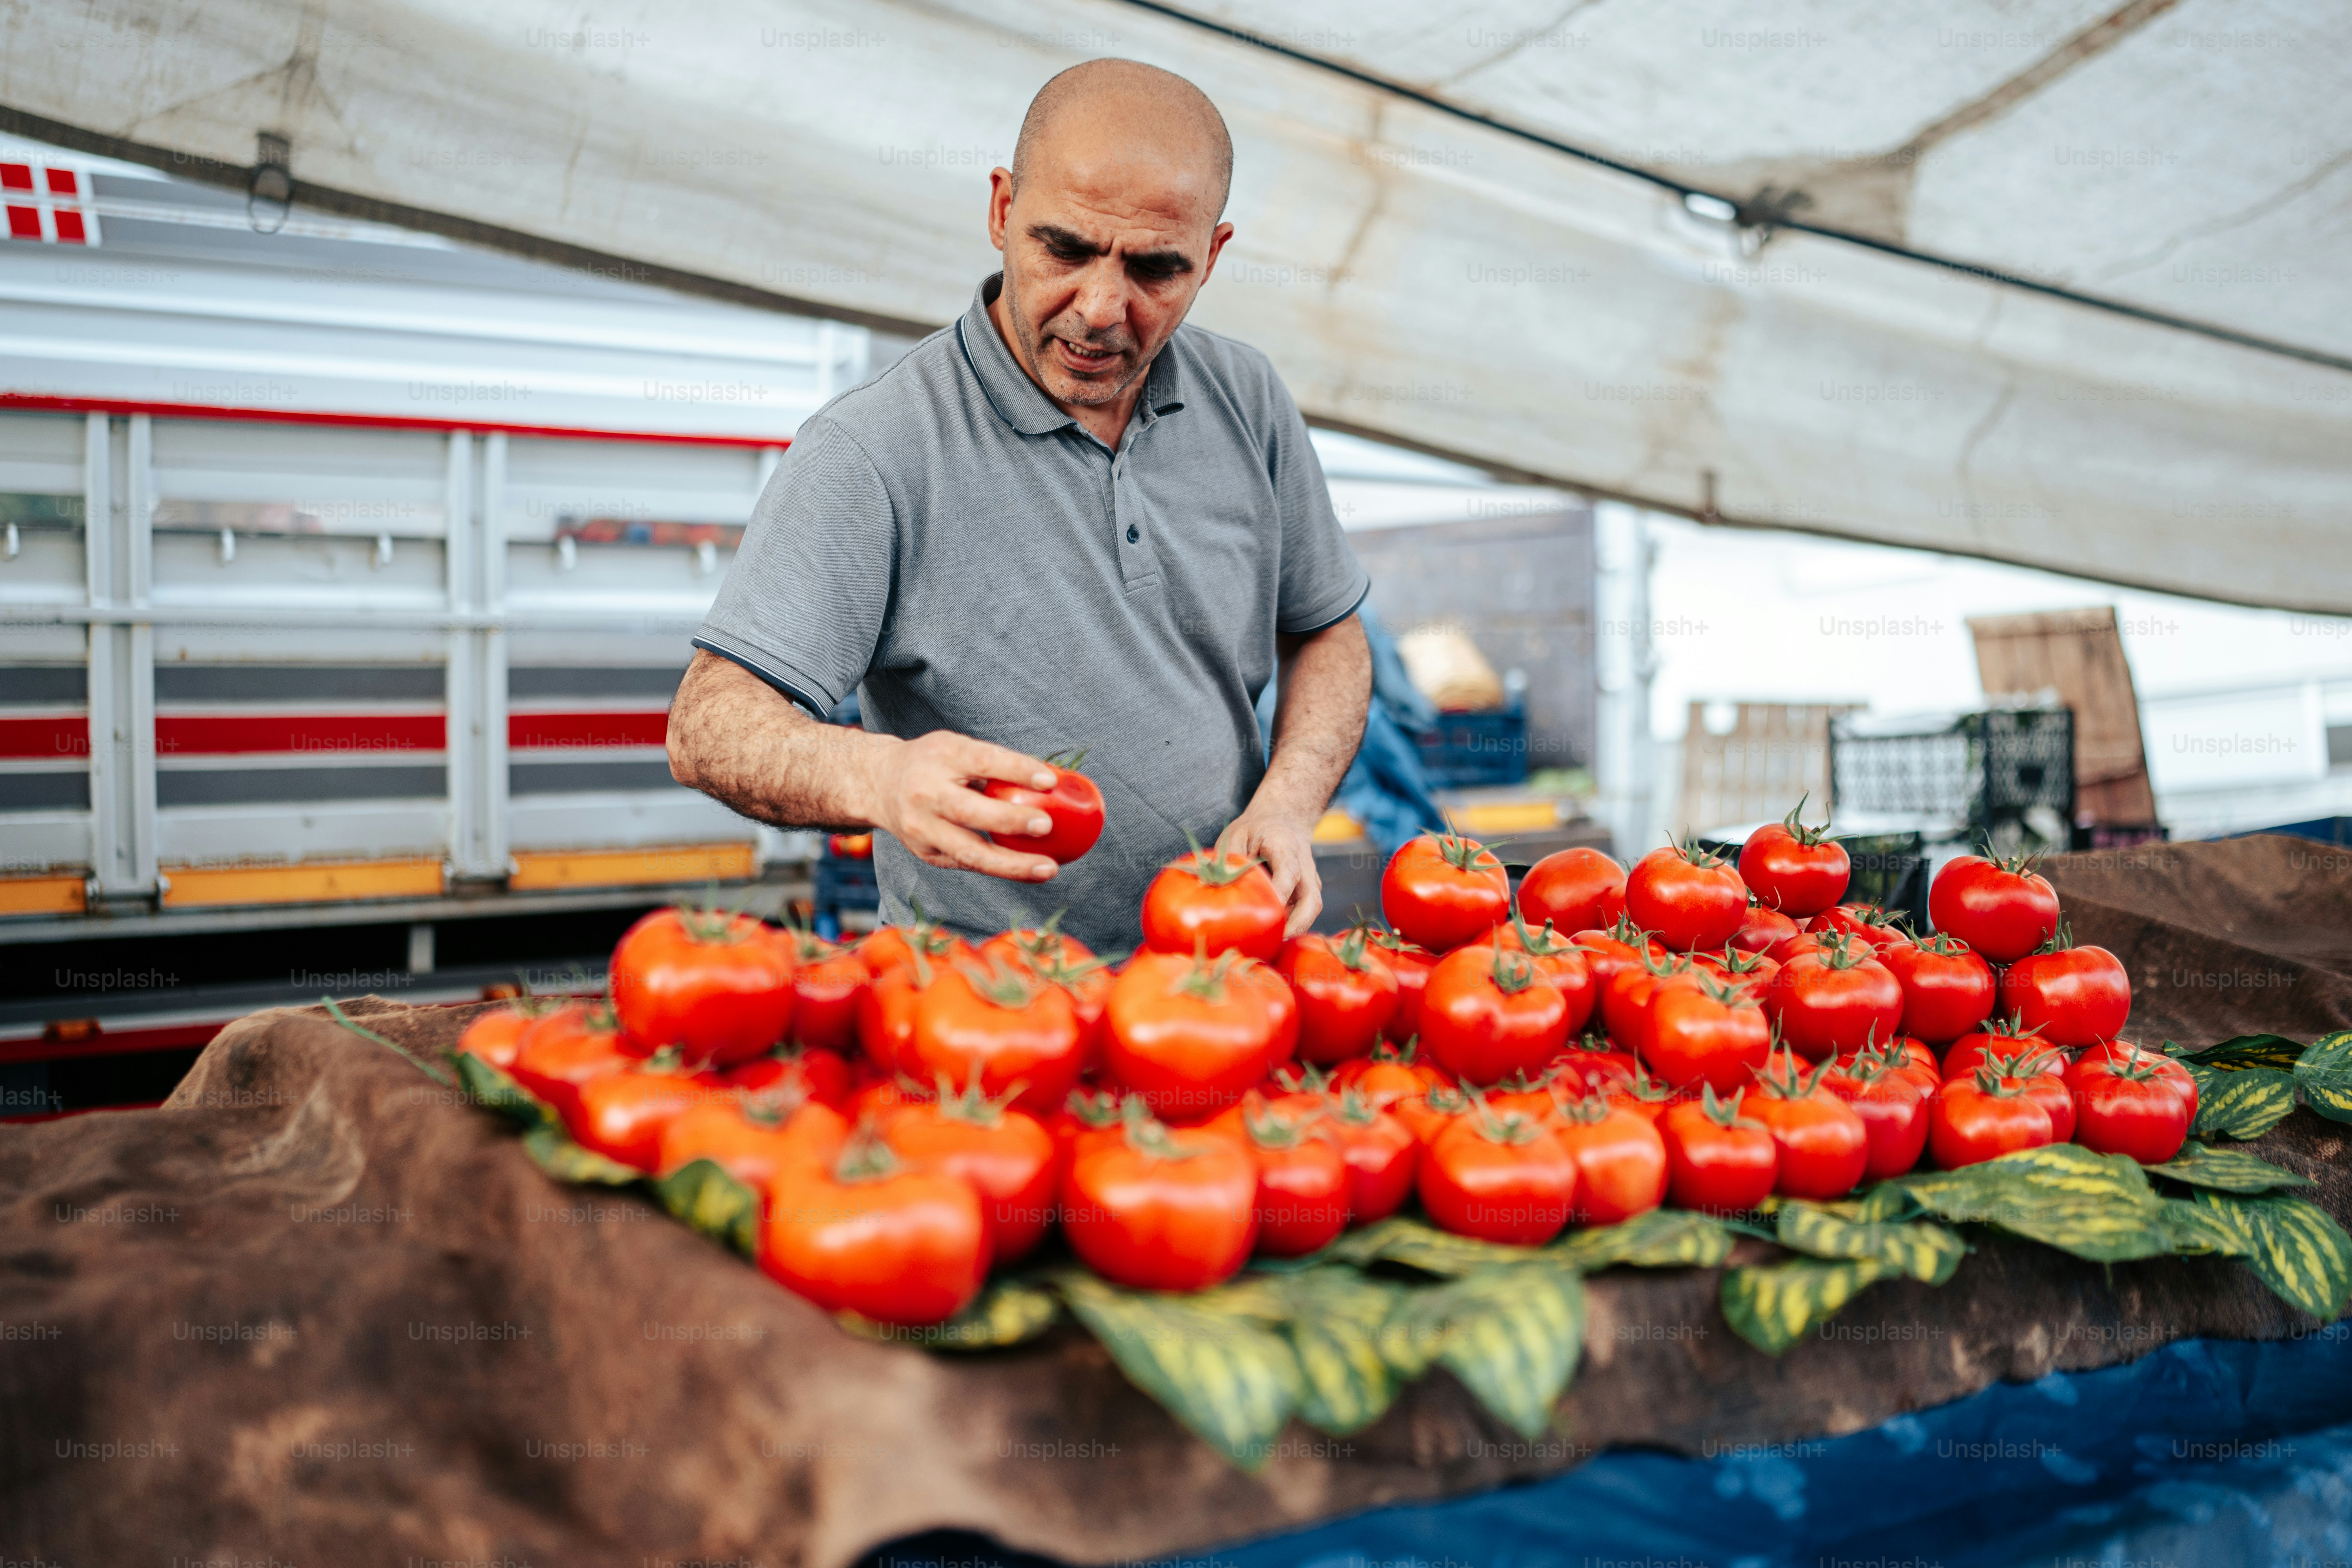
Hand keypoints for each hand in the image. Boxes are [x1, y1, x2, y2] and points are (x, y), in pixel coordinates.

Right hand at [855, 731, 1060, 881]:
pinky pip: (967, 864)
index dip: (1016, 770)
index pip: (982, 761)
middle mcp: (926, 793)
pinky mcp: (926, 852)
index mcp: (941, 757)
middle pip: (970, 811)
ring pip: (969, 853)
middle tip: (1046, 826)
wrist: (878, 784)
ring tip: (1049, 868)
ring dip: (1012, 864)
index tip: (1049, 780)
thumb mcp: (957, 749)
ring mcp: (923, 828)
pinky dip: (1001, 869)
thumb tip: (1052, 780)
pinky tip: (1029, 871)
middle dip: (1010, 821)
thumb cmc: (933, 763)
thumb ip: (995, 763)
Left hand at [1218, 808, 1322, 936]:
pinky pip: (1305, 912)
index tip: (1263, 913)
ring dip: (1295, 930)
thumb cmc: (1255, 829)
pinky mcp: (1307, 891)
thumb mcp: (1236, 835)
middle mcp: (1304, 866)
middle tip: (1273, 943)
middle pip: (1311, 901)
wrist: (1283, 819)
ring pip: (1311, 910)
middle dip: (1295, 926)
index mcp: (1286, 847)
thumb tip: (1212, 887)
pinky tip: (1271, 937)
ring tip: (1270, 946)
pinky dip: (1292, 926)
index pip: (1288, 875)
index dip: (1278, 896)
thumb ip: (1228, 859)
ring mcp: (1310, 880)